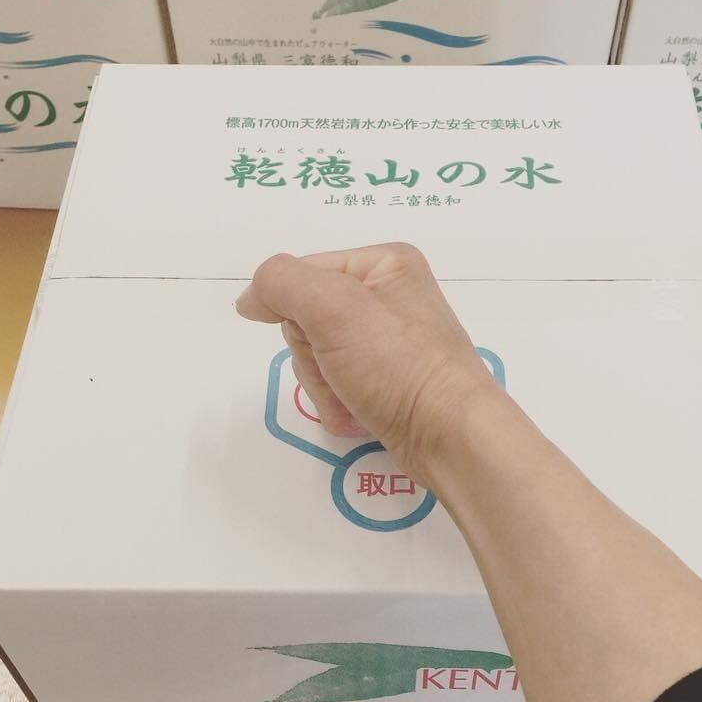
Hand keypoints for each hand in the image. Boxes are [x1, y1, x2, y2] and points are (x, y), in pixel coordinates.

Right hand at [236, 243, 500, 483]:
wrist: (451, 436)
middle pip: (306, 320)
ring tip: (355, 398)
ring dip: (324, 387)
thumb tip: (250, 298)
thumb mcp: (333, 307)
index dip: (295, 310)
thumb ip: (280, 284)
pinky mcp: (388, 384)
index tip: (318, 334)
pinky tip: (361, 416)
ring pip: (317, 360)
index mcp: (384, 264)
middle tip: (342, 369)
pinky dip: (340, 407)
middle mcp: (389, 299)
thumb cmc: (399, 364)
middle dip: (313, 355)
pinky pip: (338, 389)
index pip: (302, 275)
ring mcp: (389, 345)